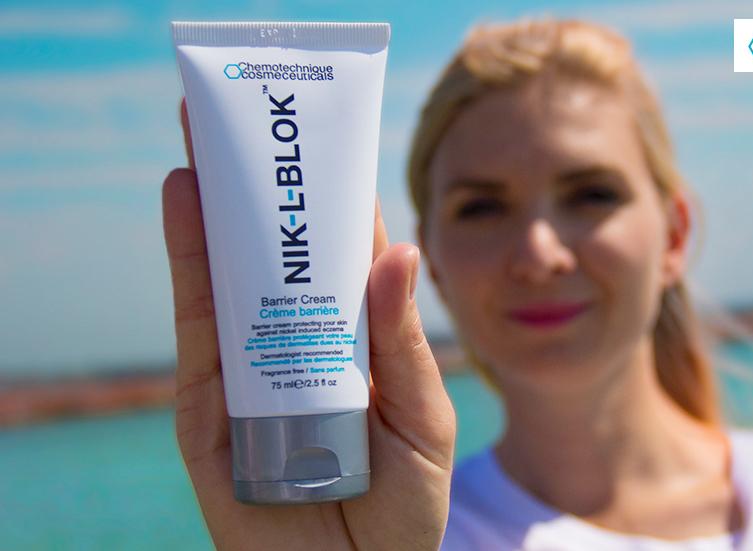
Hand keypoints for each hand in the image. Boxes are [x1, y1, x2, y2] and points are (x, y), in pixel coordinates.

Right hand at [163, 99, 455, 549]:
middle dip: (261, 190)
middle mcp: (301, 346)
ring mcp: (251, 371)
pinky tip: (187, 203)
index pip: (345, 259)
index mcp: (360, 344)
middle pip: (278, 256)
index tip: (322, 142)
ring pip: (230, 276)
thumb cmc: (402, 510)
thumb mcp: (422, 417)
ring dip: (217, 206)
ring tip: (206, 137)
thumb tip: (397, 250)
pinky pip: (198, 326)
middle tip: (244, 117)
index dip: (333, 202)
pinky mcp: (209, 404)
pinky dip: (190, 263)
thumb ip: (403, 341)